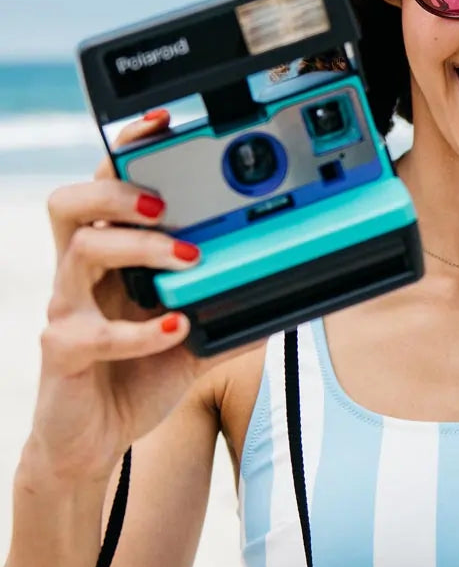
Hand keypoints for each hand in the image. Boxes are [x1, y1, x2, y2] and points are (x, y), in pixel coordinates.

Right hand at [29, 111, 223, 484]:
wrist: (95, 442)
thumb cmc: (137, 374)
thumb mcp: (196, 333)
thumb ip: (230, 305)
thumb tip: (287, 284)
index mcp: (110, 258)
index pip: (106, 186)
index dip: (127, 150)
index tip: (163, 124)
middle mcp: (81, 274)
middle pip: (71, 201)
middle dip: (119, 188)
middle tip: (166, 201)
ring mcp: (66, 310)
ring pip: (80, 250)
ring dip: (141, 246)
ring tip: (188, 256)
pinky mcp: (62, 353)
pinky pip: (90, 332)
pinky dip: (140, 330)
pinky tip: (177, 330)